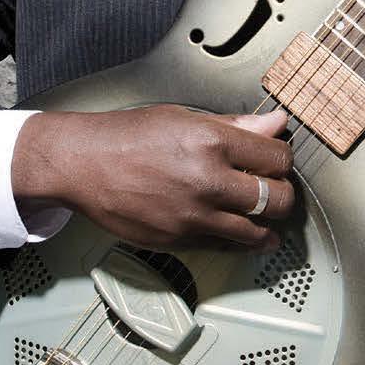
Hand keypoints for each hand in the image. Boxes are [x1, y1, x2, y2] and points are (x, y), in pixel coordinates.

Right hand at [11, 104, 293, 252]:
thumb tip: (275, 123)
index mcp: (211, 142)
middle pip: (276, 199)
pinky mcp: (178, 241)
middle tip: (276, 189)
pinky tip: (242, 233)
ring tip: (265, 218)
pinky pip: (224, 247)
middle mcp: (206, 182)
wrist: (81, 164)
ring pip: (256, 232)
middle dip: (282, 194)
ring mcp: (193, 216)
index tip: (277, 160)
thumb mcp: (184, 117)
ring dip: (266, 225)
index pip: (277, 158)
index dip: (282, 159)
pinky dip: (239, 241)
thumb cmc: (126, 136)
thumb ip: (235, 126)